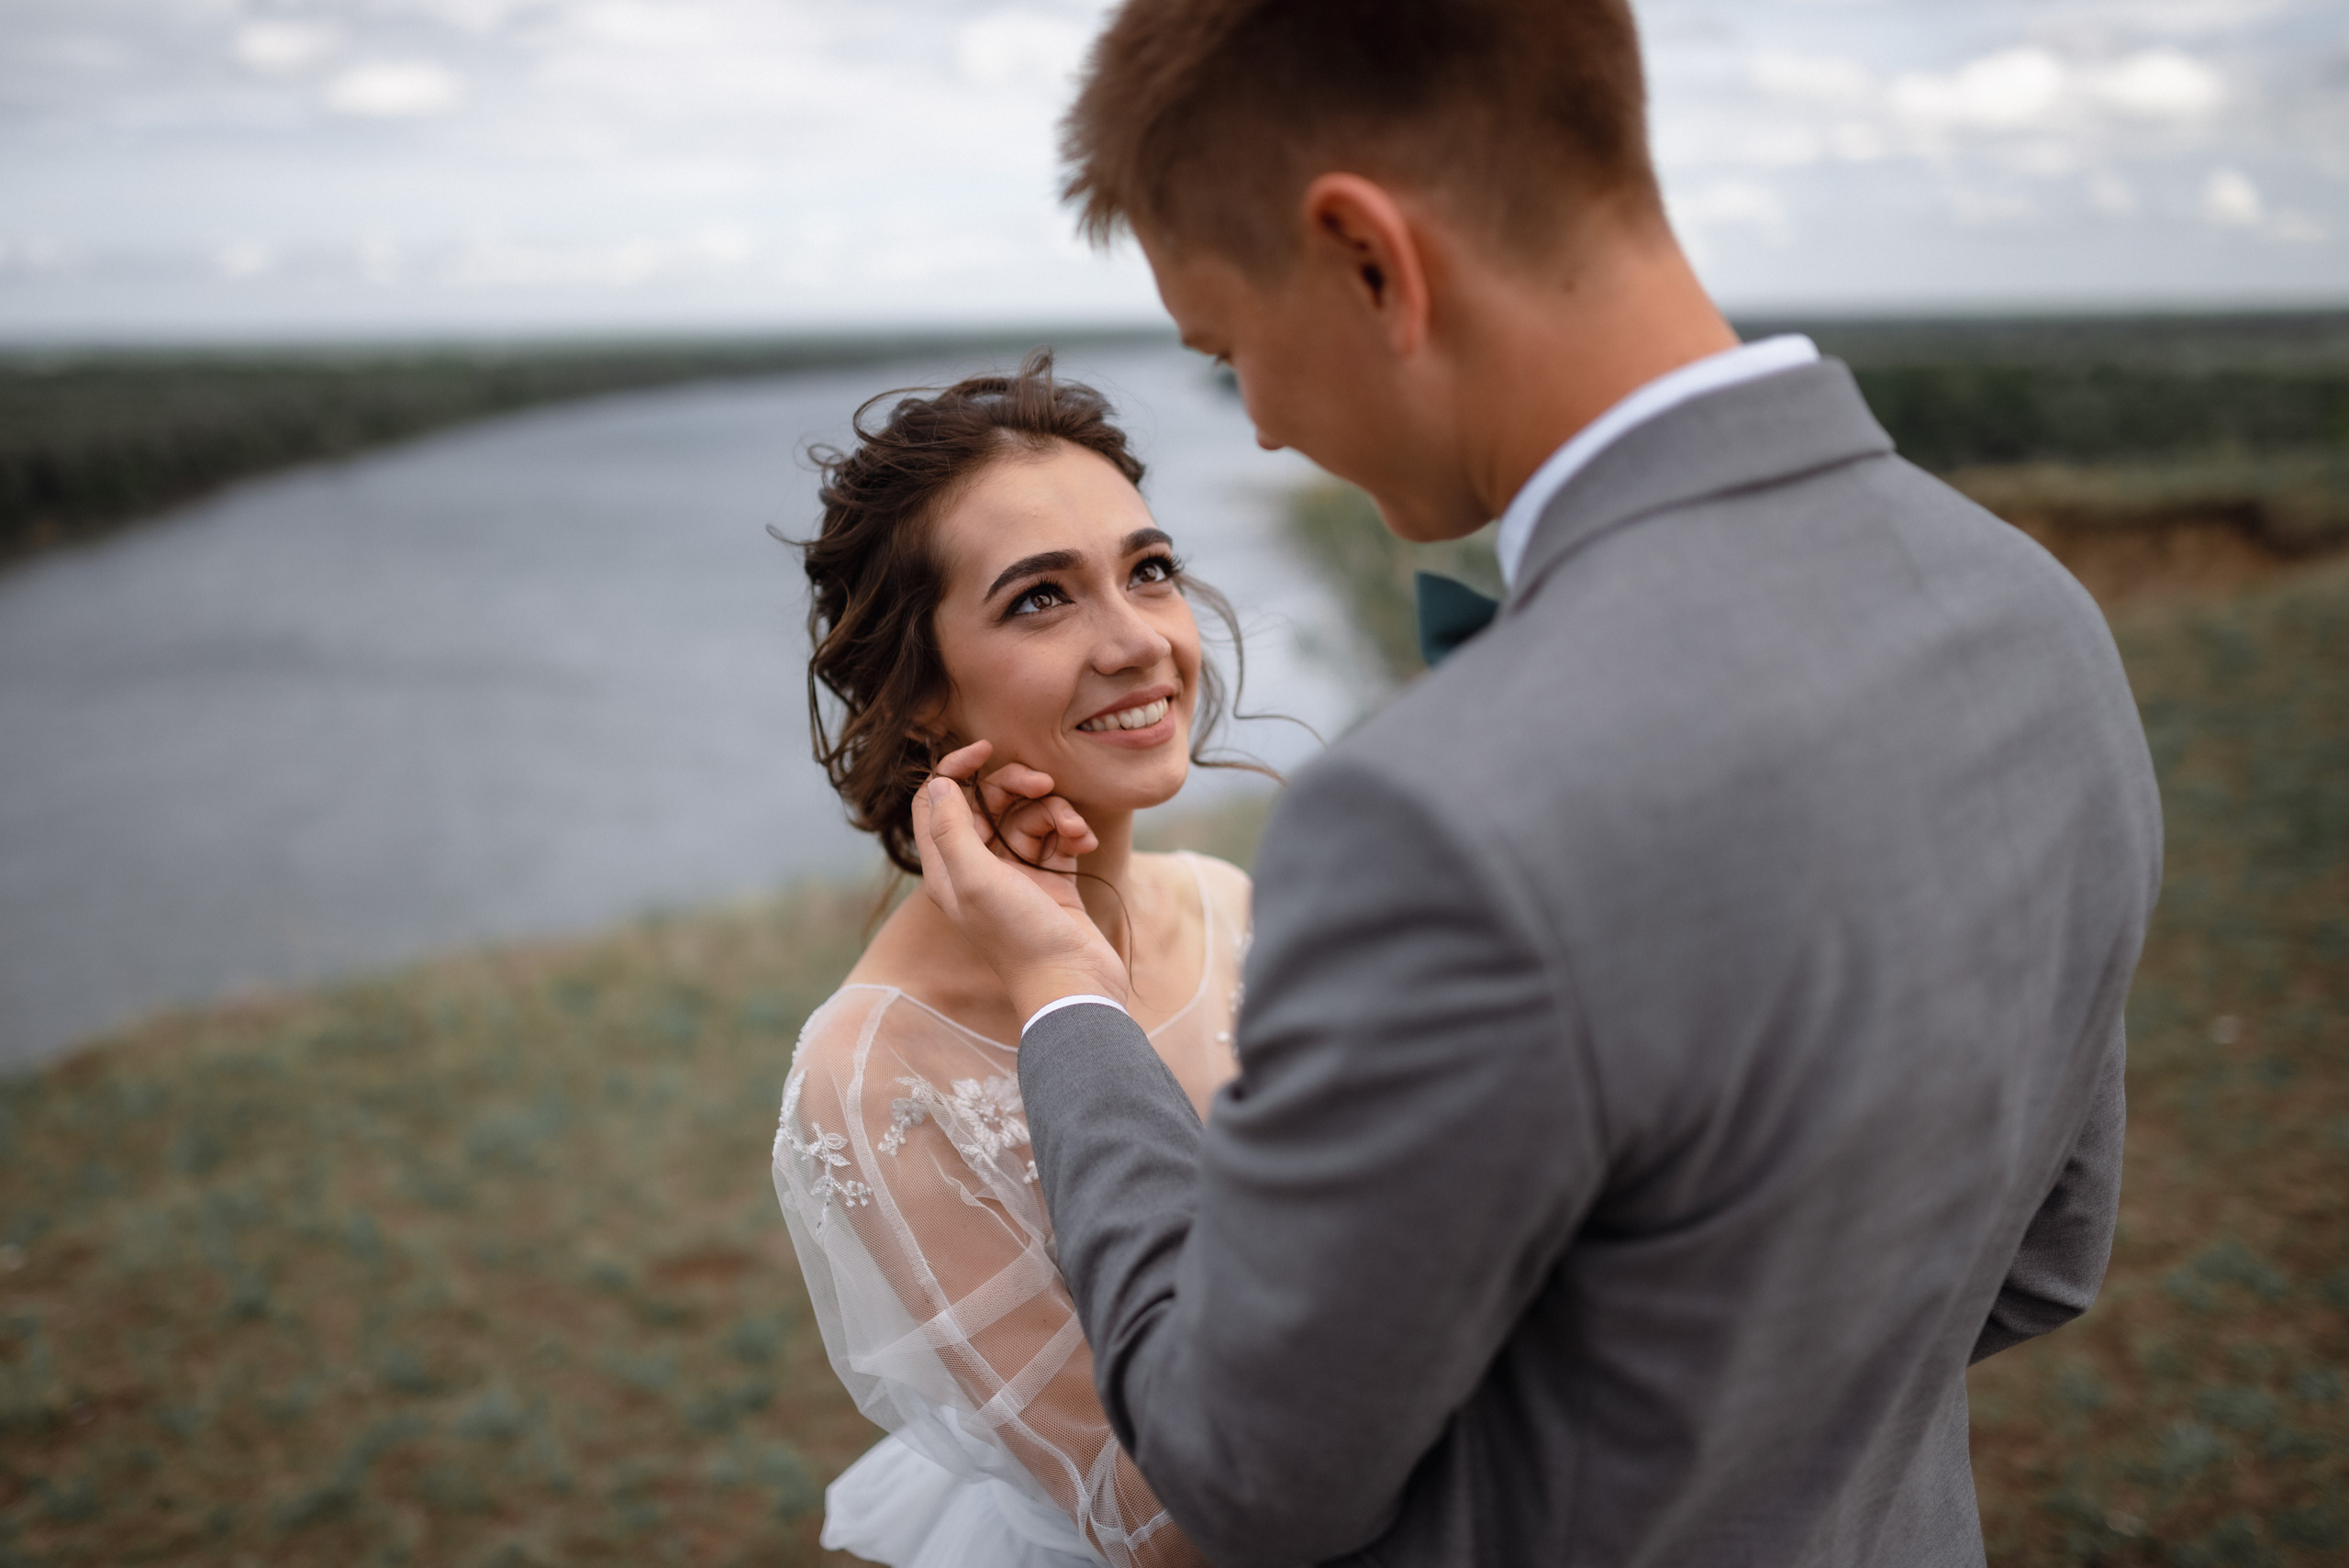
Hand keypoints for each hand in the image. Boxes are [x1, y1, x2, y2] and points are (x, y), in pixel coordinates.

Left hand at [913, 741, 1128, 1020]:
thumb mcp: (974, 879)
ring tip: (1073, 829)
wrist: (1073, 983)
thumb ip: (951, 828)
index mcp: (947, 867)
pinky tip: (1085, 843)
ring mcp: (1016, 872)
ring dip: (1055, 811)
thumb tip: (941, 782)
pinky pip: (1058, 835)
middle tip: (1044, 783)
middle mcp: (977, 866)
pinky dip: (1071, 831)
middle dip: (1017, 785)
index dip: (955, 769)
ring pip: (1029, 814)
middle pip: (988, 800)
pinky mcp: (1052, 878)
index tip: (986, 750)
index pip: (936, 801)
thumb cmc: (1018, 937)